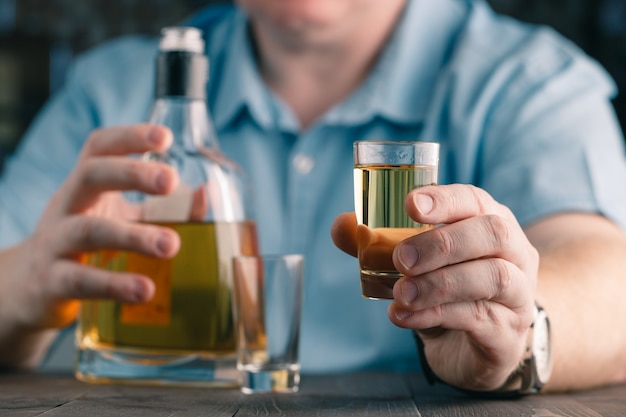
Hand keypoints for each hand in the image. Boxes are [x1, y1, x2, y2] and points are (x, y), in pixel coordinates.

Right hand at [4, 125, 180, 331]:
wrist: (29, 290)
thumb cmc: (87, 246)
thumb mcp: (121, 219)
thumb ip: (163, 208)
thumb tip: (205, 195)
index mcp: (86, 185)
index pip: (99, 147)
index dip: (129, 136)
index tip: (165, 137)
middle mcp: (67, 206)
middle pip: (90, 175)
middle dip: (131, 173)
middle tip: (170, 180)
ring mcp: (55, 243)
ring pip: (87, 230)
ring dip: (132, 236)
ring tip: (170, 246)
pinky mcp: (51, 282)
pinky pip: (80, 280)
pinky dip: (114, 284)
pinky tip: (144, 290)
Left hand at [331, 184, 538, 390]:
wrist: (478, 344)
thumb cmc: (448, 289)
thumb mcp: (416, 264)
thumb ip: (379, 243)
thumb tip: (340, 226)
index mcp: (489, 222)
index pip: (474, 200)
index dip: (444, 199)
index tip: (410, 204)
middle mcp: (513, 252)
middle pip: (492, 233)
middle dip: (442, 243)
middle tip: (401, 259)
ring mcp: (518, 293)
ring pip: (492, 277)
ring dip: (439, 283)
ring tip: (401, 293)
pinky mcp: (508, 332)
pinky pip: (478, 318)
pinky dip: (436, 315)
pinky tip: (404, 316)